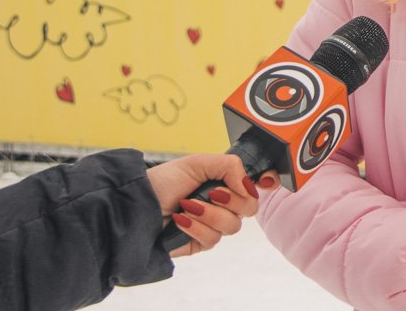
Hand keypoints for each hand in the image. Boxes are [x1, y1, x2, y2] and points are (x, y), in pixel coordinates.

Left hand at [145, 153, 274, 256]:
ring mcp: (214, 224)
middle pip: (251, 208)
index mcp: (225, 182)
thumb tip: (249, 184)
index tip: (265, 181)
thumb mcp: (197, 163)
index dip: (266, 182)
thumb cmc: (163, 182)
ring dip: (209, 214)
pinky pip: (213, 239)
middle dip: (231, 200)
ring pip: (232, 226)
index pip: (256, 183)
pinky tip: (181, 219)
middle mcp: (223, 203)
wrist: (138, 206)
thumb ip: (230, 166)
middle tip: (212, 192)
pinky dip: (196, 227)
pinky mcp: (202, 242)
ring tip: (188, 205)